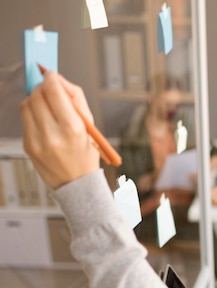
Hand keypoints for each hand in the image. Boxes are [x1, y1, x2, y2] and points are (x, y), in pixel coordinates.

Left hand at [20, 72, 99, 188]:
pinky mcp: (27, 145)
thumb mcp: (89, 126)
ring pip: (27, 105)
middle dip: (42, 87)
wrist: (76, 184)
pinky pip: (25, 119)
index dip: (51, 77)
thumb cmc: (86, 153)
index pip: (53, 91)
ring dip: (35, 98)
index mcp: (72, 128)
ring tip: (47, 105)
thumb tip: (59, 80)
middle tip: (49, 89)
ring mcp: (37, 141)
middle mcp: (53, 134)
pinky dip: (32, 113)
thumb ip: (76, 99)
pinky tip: (43, 120)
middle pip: (37, 95)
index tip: (51, 74)